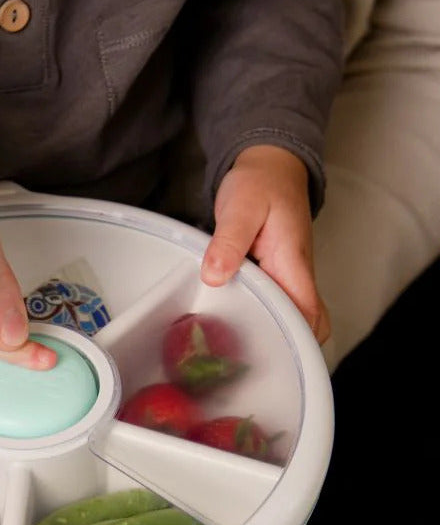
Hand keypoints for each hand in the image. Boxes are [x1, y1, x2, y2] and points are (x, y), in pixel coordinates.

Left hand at [201, 145, 329, 342]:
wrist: (270, 165)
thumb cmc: (260, 183)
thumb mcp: (240, 208)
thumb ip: (228, 242)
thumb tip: (216, 276)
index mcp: (293, 263)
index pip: (308, 314)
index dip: (295, 339)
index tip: (268, 353)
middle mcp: (296, 274)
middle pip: (305, 324)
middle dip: (283, 344)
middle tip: (242, 358)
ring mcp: (287, 274)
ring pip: (288, 313)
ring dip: (268, 328)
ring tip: (231, 345)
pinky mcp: (275, 271)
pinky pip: (274, 300)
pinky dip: (258, 310)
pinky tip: (229, 315)